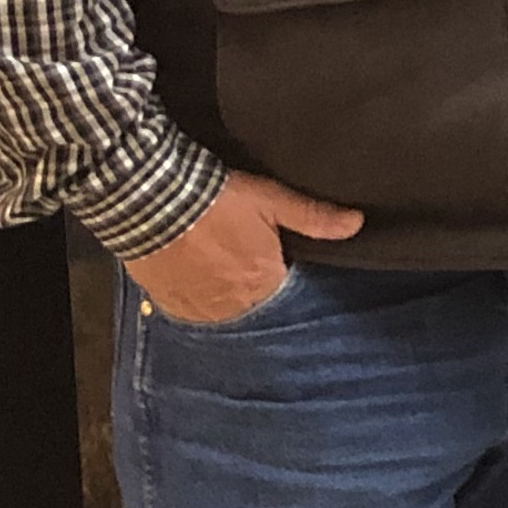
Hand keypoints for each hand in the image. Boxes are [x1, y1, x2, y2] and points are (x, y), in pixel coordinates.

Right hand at [124, 172, 365, 324]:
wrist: (150, 199)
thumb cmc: (218, 199)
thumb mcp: (272, 200)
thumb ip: (314, 217)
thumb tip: (357, 224)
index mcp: (262, 283)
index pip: (284, 291)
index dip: (281, 273)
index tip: (275, 257)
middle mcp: (231, 305)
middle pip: (252, 302)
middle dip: (252, 285)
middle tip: (241, 256)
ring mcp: (196, 308)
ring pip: (220, 308)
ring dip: (223, 293)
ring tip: (217, 264)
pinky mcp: (165, 302)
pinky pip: (189, 309)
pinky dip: (194, 295)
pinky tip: (193, 274)